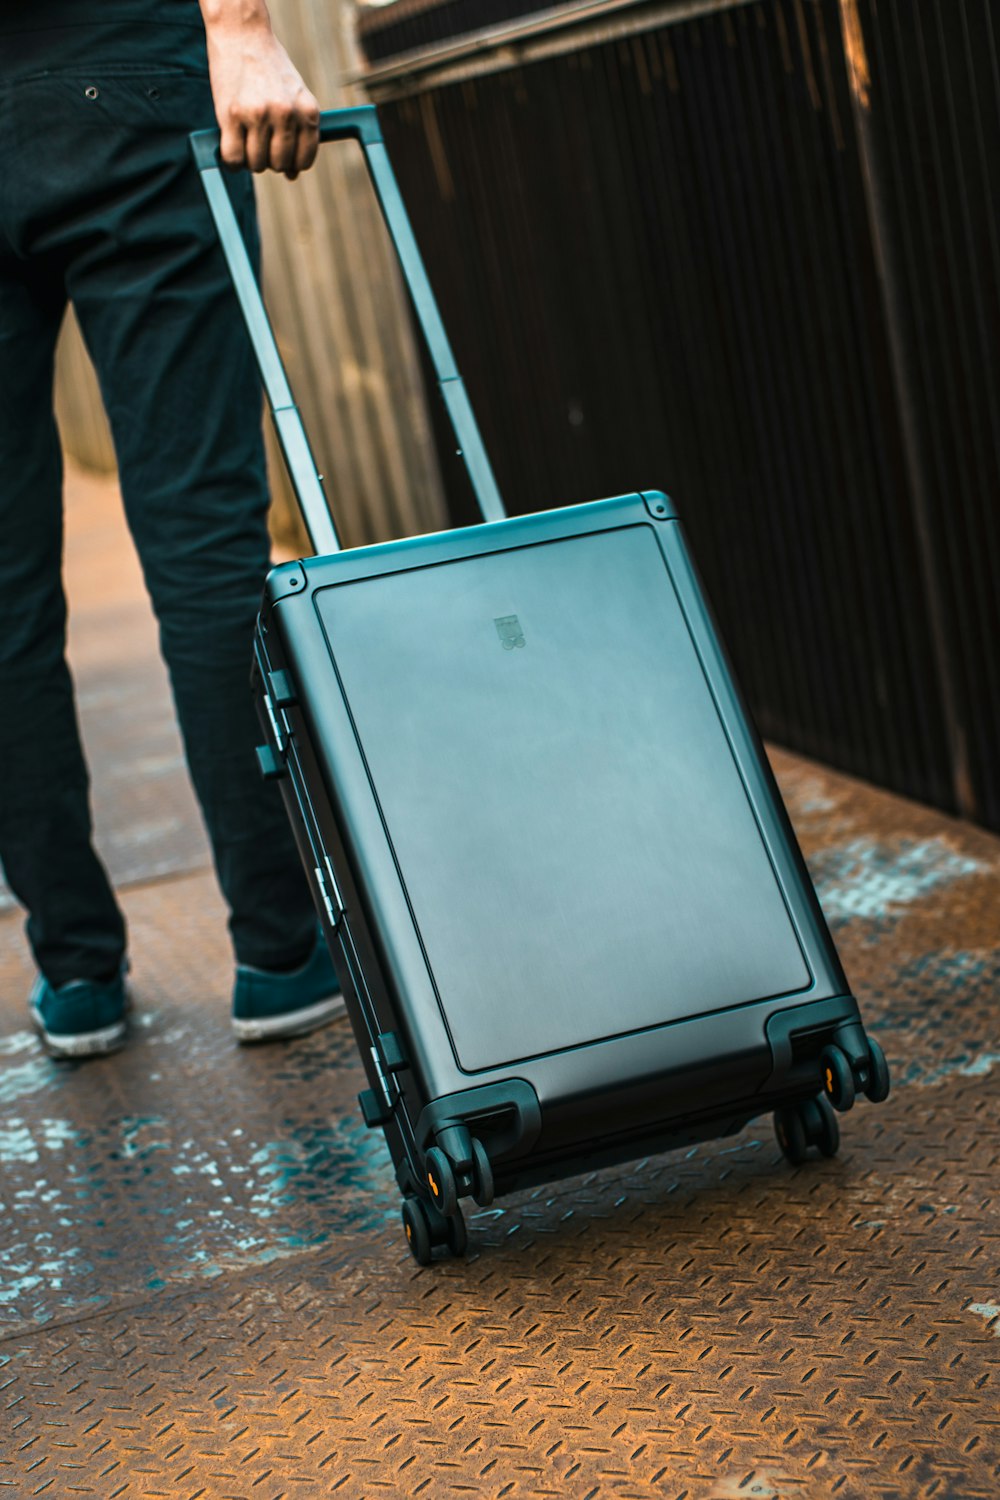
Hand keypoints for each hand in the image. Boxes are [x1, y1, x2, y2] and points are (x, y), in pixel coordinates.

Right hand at [204, 14, 318, 178]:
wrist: (243, 34)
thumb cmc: (270, 69)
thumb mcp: (296, 95)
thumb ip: (300, 131)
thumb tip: (292, 175)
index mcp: (307, 110)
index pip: (303, 160)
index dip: (291, 164)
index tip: (281, 156)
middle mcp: (285, 114)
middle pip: (279, 164)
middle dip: (269, 160)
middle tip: (259, 142)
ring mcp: (258, 115)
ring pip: (256, 164)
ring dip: (249, 160)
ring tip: (245, 140)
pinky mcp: (231, 115)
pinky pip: (233, 158)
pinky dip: (231, 162)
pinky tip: (230, 150)